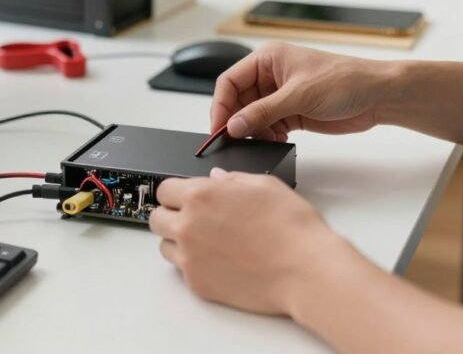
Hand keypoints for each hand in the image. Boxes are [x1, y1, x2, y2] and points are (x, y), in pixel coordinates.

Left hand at [149, 168, 346, 314]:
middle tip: (194, 218)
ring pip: (165, 246)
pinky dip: (195, 264)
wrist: (305, 270)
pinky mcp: (198, 283)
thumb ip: (232, 179)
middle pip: (156, 218)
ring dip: (179, 241)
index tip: (185, 196)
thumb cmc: (292, 227)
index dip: (177, 191)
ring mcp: (190, 257)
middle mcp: (188, 225)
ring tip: (209, 241)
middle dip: (172, 215)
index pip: (164, 189)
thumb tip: (216, 179)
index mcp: (201, 195)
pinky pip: (182, 270)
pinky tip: (220, 260)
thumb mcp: (265, 185)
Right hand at [212, 41, 395, 140]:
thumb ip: (263, 112)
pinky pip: (268, 126)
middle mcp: (271, 75)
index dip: (221, 105)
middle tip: (236, 139)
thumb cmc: (345, 80)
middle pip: (238, 101)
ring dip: (254, 131)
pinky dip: (268, 136)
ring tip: (264, 139)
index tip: (219, 127)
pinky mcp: (292, 113)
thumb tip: (234, 125)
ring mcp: (281, 95)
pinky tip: (277, 140)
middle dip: (237, 121)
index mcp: (268, 58)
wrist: (377, 96)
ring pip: (252, 116)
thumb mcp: (299, 95)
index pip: (230, 81)